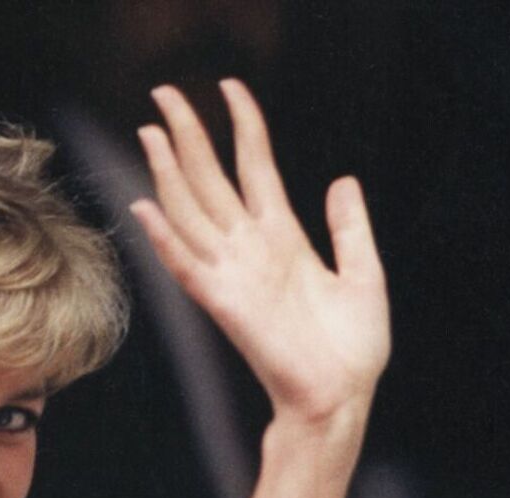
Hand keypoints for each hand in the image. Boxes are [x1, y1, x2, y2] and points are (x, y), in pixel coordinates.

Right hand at [131, 82, 389, 425]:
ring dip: (169, 173)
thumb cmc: (353, 348)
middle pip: (212, 179)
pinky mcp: (226, 305)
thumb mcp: (363, 274)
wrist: (342, 396)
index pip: (256, 168)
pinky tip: (146, 207)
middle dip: (189, 135)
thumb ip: (350, 228)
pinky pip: (188, 266)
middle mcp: (253, 250)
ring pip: (192, 212)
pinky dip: (166, 238)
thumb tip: (343, 181)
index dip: (245, 126)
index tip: (230, 87)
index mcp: (285, 238)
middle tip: (165, 92)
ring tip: (150, 132)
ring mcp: (236, 274)